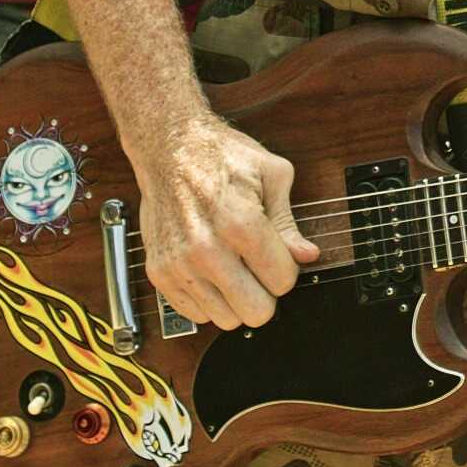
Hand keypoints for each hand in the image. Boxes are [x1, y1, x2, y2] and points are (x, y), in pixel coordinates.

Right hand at [130, 115, 318, 330]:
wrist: (169, 148)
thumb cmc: (221, 155)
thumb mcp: (271, 174)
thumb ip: (288, 222)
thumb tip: (307, 255)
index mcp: (241, 223)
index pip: (282, 282)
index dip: (287, 270)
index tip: (279, 256)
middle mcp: (207, 250)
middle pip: (256, 312)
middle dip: (265, 293)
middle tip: (259, 269)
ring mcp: (180, 265)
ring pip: (226, 319)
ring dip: (236, 298)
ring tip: (234, 267)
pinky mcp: (159, 273)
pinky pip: (195, 314)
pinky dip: (208, 299)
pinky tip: (212, 271)